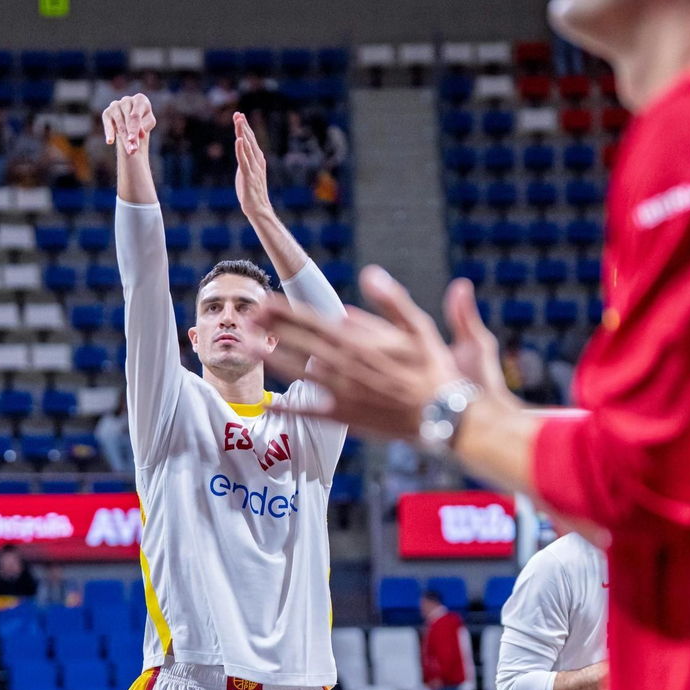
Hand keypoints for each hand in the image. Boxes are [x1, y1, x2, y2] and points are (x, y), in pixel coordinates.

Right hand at [101, 94, 155, 155]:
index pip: (136, 116)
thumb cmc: (143, 121)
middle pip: (129, 121)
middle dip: (131, 137)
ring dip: (124, 140)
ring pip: (120, 126)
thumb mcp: (148, 124)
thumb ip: (146, 126)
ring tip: (130, 151)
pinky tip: (109, 141)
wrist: (132, 121)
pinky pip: (108, 124)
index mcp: (140, 100)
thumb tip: (140, 132)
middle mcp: (127, 100)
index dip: (134, 129)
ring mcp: (115, 105)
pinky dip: (109, 133)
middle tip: (133, 150)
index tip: (133, 140)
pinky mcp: (107, 112)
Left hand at [233, 112, 271, 220]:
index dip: (245, 128)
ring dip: (242, 133)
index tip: (240, 116)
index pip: (250, 140)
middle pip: (249, 140)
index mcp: (257, 160)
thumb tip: (242, 150)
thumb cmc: (252, 192)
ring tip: (238, 121)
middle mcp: (257, 162)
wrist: (258, 209)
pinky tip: (238, 140)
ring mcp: (253, 169)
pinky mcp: (248, 176)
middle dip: (243, 126)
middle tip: (238, 114)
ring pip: (247, 147)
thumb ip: (245, 160)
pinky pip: (243, 161)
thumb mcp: (247, 172)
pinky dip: (241, 150)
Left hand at [252, 266, 464, 438]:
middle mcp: (345, 365)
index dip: (286, 311)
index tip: (264, 301)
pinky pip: (309, 412)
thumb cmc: (435, 370)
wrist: (444, 416)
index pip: (314, 321)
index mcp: (360, 342)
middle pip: (300, 342)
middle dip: (271, 328)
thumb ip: (392, 301)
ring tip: (244, 347)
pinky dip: (286, 409)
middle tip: (245, 316)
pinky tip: (265, 405)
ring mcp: (342, 392)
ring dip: (270, 358)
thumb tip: (370, 273)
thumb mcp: (420, 328)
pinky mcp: (344, 417)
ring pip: (297, 373)